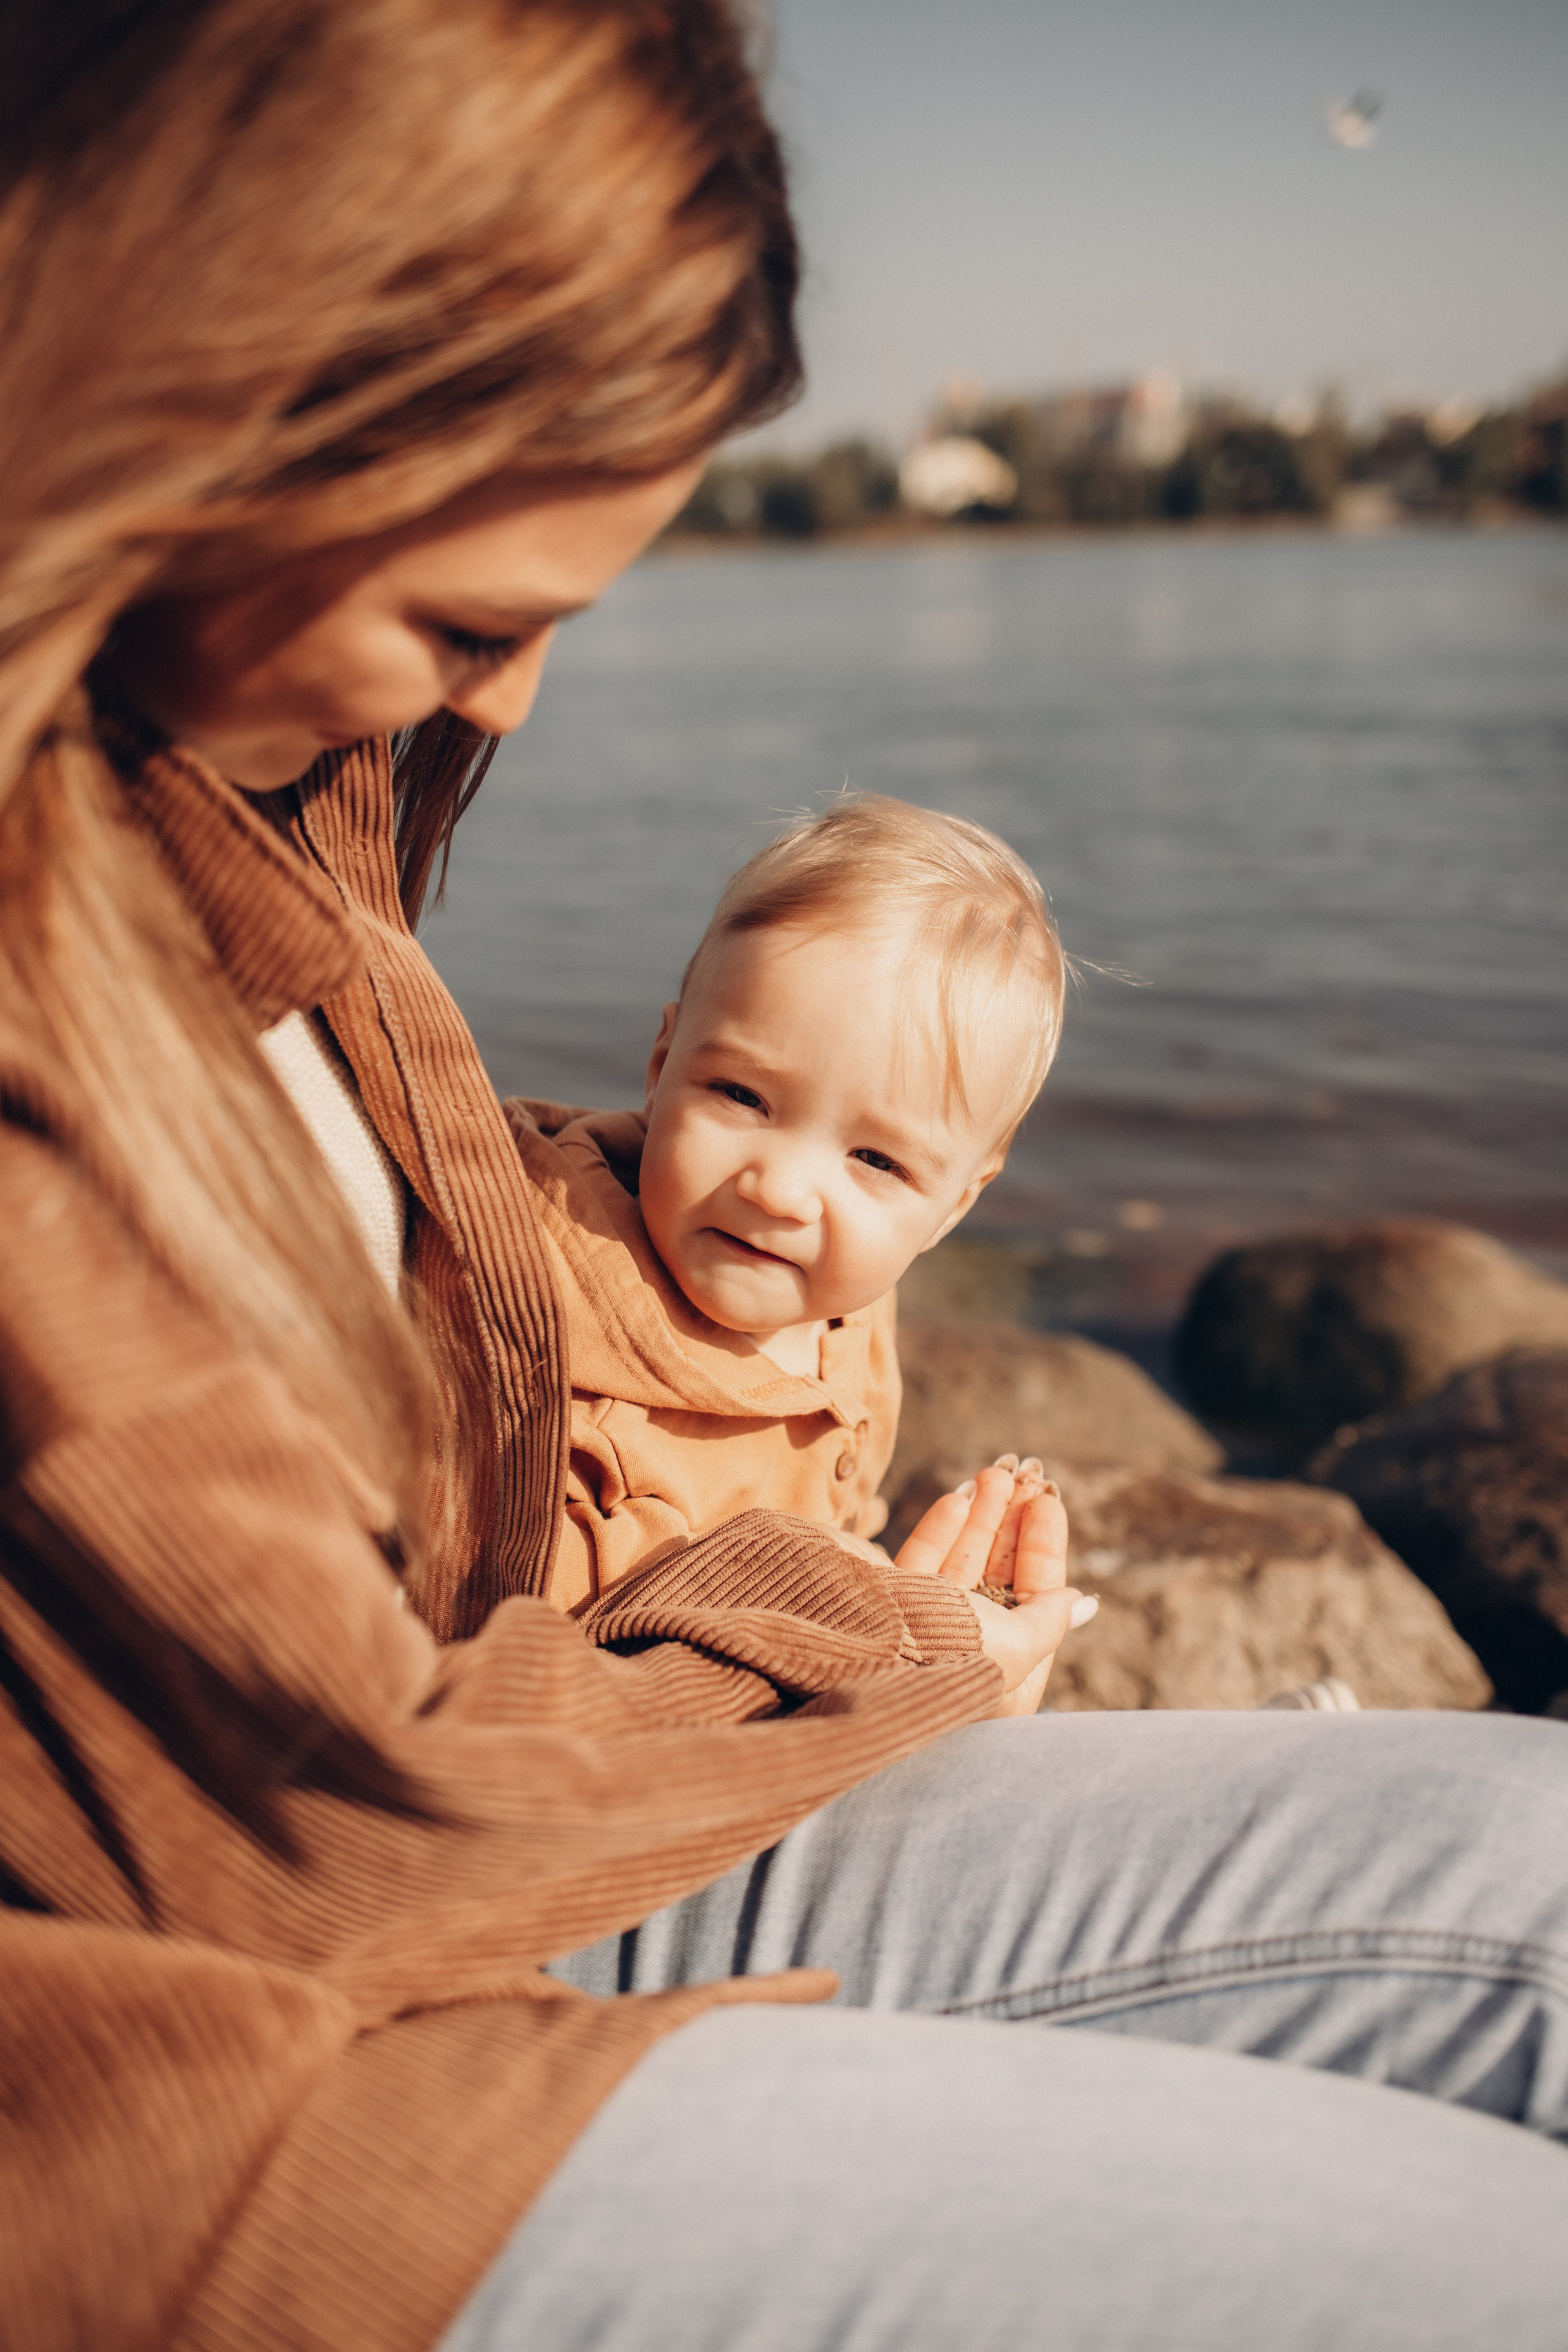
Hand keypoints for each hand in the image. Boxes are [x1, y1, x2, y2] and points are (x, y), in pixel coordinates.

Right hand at [895, 1461, 1096, 1716]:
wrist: (862, 1651)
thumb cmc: (947, 1654)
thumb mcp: (1015, 1644)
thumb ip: (1050, 1621)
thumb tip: (1085, 1605)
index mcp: (997, 1660)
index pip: (1031, 1597)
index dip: (1042, 1548)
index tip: (1048, 1503)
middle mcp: (962, 1640)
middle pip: (995, 1571)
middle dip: (1009, 1522)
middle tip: (1020, 1475)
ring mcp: (924, 1617)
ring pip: (959, 1558)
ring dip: (979, 1515)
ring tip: (993, 1473)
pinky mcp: (890, 1598)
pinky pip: (921, 1560)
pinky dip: (940, 1529)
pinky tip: (958, 1498)